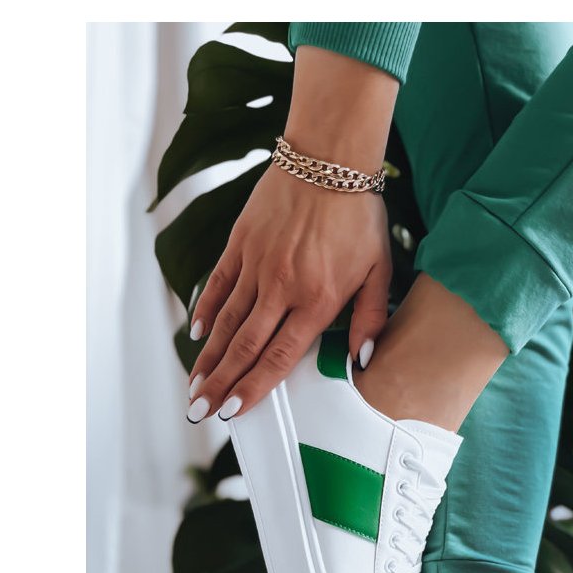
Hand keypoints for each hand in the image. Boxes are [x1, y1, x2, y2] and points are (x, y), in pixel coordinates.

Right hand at [186, 163, 391, 420]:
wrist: (329, 158)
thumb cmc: (359, 217)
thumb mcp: (379, 270)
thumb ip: (369, 319)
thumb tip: (361, 362)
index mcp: (316, 301)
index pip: (278, 357)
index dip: (253, 388)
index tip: (233, 413)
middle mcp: (282, 288)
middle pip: (245, 346)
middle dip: (220, 383)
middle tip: (199, 410)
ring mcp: (257, 264)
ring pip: (226, 321)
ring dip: (208, 357)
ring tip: (193, 385)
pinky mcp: (241, 243)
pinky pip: (219, 284)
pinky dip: (205, 310)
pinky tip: (197, 336)